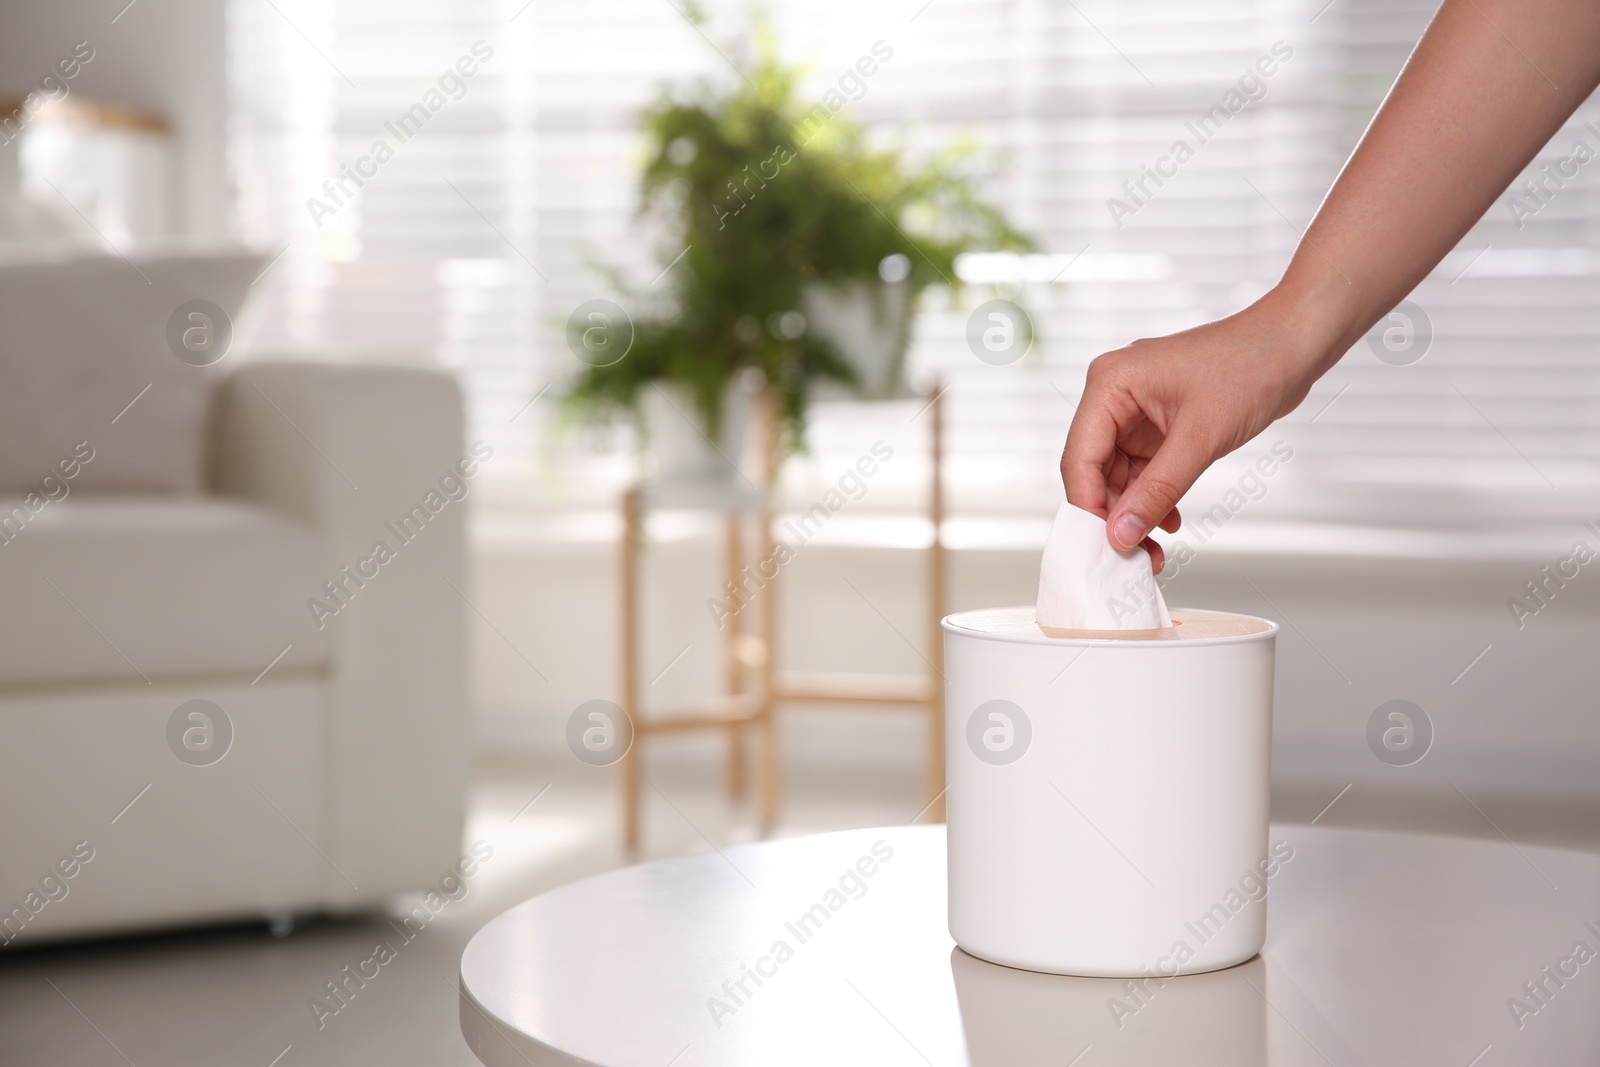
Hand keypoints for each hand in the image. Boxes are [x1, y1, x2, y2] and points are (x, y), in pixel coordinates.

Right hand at [1060, 296, 1327, 568]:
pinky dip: (1153, 496)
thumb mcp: (1200, 439)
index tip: (1105, 546)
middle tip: (1133, 556)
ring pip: (1118, 475)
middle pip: (1094, 470)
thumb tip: (1121, 534)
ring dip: (1134, 512)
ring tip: (1154, 549)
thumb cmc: (1249, 366)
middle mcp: (1114, 396)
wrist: (1291, 346)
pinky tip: (1169, 519)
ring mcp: (1135, 411)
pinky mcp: (1156, 423)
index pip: (1079, 458)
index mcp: (1109, 384)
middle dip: (1114, 515)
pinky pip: (1142, 469)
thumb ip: (1157, 490)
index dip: (1088, 507)